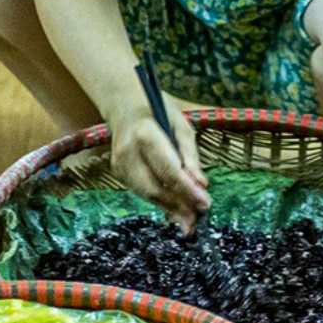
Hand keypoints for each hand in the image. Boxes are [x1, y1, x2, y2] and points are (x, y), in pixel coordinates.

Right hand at [112, 94, 210, 231]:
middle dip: (179, 206)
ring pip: (147, 195)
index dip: (187, 191)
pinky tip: (176, 206)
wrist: (124, 104)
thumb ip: (191, 156)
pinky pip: (142, 191)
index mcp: (144, 135)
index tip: (205, 204)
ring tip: (190, 219)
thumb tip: (201, 185)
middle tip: (199, 218)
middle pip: (155, 188)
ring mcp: (119, 164)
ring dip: (170, 208)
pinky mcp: (118, 172)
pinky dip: (160, 200)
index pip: (168, 171)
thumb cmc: (158, 111)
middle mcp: (127, 152)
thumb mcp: (182, 126)